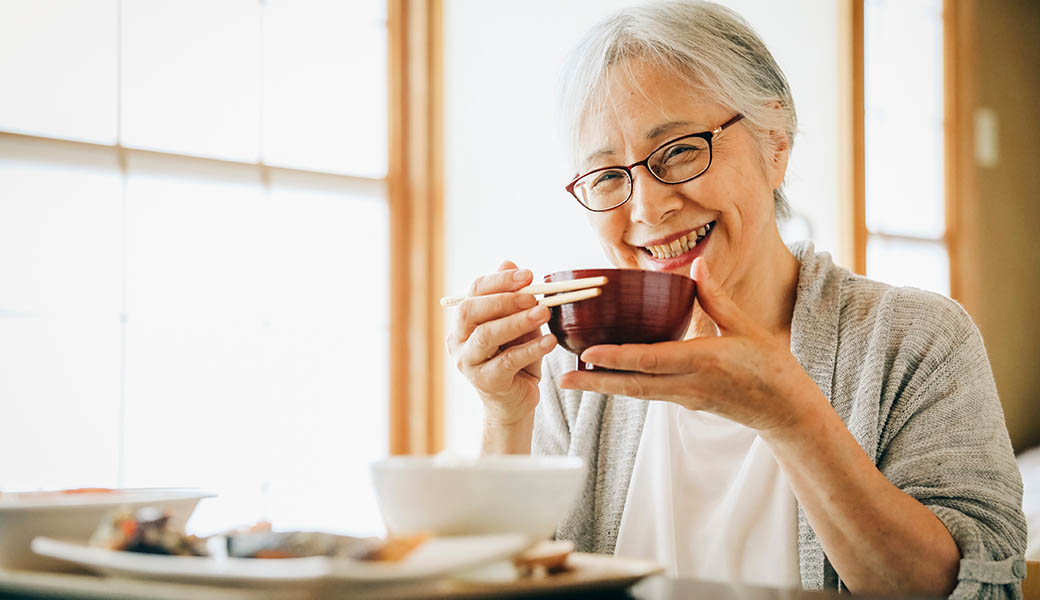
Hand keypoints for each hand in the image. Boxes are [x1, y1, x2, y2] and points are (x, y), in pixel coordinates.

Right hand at [446, 260, 556, 426]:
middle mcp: (458, 340)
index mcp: (464, 322)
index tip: (528, 274)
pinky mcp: (486, 382)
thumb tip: (509, 262)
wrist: (516, 401)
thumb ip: (513, 298)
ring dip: (517, 321)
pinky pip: (507, 361)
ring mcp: (468, 363)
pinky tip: (550, 341)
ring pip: (487, 335)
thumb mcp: (517, 324)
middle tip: (533, 295)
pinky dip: (531, 349)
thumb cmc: (516, 358)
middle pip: (471, 311)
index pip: (474, 292)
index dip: (500, 280)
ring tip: (544, 312)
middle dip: (504, 298)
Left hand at [559, 258, 825, 435]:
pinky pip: (648, 393)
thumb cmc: (770, 366)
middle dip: (595, 383)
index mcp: (704, 361)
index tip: (588, 354)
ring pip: (637, 393)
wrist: (786, 411)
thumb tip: (694, 264)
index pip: (651, 360)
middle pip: (632, 385)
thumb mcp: (745, 327)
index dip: (617, 358)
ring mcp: (685, 398)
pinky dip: (625, 385)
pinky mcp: (685, 404)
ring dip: (603, 387)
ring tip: (573, 380)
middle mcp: (688, 384)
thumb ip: (715, 297)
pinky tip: (606, 378)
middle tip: (562, 379)